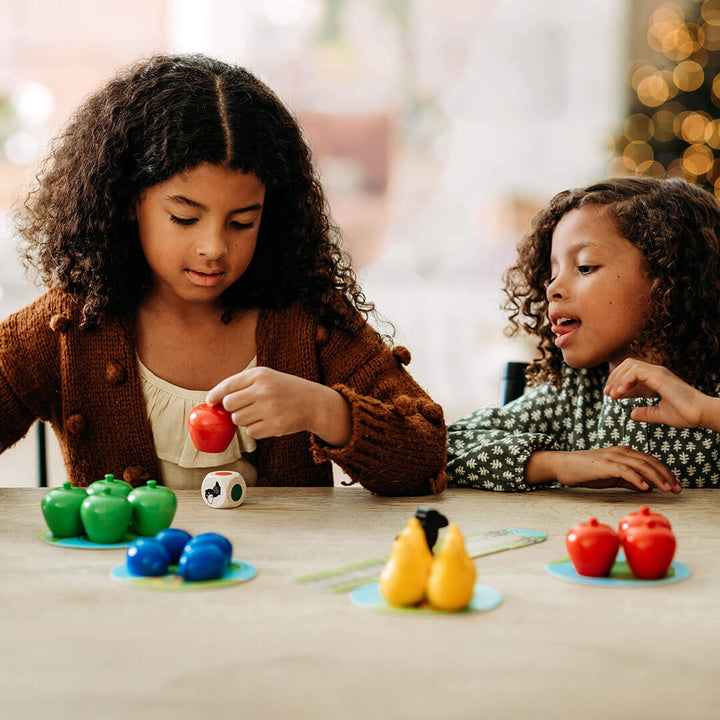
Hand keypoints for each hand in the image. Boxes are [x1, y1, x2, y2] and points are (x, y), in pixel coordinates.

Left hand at [206, 367, 352, 445]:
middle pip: (229, 405)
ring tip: (259, 414)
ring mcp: (269, 409)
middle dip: (231, 409)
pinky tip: (267, 422)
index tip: (210, 402)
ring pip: (238, 420)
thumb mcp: (266, 377)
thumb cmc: (285, 389)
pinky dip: (255, 429)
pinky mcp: (274, 426)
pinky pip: (251, 432)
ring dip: (244, 420)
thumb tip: (213, 399)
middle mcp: (263, 390)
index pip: (227, 386)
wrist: (314, 403)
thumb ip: (242, 384)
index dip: (215, 395)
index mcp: (259, 375)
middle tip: (243, 408)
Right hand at [526, 447, 680, 492]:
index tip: (676, 485)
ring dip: (656, 478)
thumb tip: (645, 485)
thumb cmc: (584, 471)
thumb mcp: (610, 475)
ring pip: (641, 465)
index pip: (650, 461)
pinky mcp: (604, 464)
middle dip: (666, 475)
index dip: (665, 472)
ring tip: (667, 489)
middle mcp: (620, 451)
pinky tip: (645, 487)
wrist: (562, 465)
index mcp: (623, 452)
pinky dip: (637, 478)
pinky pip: (625, 470)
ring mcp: (612, 456)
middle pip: (650, 461)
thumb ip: (627, 479)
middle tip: (677, 489)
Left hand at [604, 358, 715, 428]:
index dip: (618, 380)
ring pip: (629, 365)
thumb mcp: (660, 414)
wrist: (701, 414)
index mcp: (656, 378)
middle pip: (627, 364)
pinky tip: (620, 393)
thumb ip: (646, 413)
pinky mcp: (660, 377)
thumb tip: (632, 414)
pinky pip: (636, 372)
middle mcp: (656, 372)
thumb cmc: (686, 414)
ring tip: (613, 395)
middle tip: (607, 393)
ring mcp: (658, 373)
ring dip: (617, 379)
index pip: (631, 370)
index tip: (610, 394)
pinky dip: (624, 381)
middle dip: (614, 377)